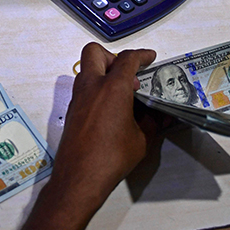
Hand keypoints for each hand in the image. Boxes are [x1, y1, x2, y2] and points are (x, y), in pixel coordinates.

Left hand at [23, 43, 156, 229]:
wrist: (80, 178)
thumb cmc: (107, 159)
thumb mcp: (141, 139)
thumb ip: (150, 122)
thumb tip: (157, 117)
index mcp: (112, 88)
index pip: (128, 59)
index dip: (141, 55)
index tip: (148, 58)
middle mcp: (91, 87)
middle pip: (95, 52)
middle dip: (113, 56)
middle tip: (127, 71)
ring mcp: (78, 98)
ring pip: (86, 70)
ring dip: (103, 73)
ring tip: (121, 91)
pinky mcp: (72, 110)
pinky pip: (83, 89)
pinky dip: (96, 90)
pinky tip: (110, 108)